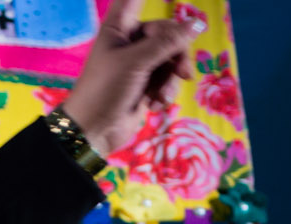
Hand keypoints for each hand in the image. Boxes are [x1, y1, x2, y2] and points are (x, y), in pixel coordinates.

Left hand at [61, 0, 197, 153]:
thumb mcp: (136, 62)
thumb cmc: (104, 91)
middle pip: (167, 32)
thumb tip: (198, 23)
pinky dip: (164, 92)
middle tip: (183, 72)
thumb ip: (168, 42)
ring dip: (170, 79)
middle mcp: (129, 42)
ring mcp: (138, 64)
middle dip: (177, 53)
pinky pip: (167, 79)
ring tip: (160, 96)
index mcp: (119, 28)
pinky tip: (154, 105)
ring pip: (170, 58)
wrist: (92, 133)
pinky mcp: (145, 85)